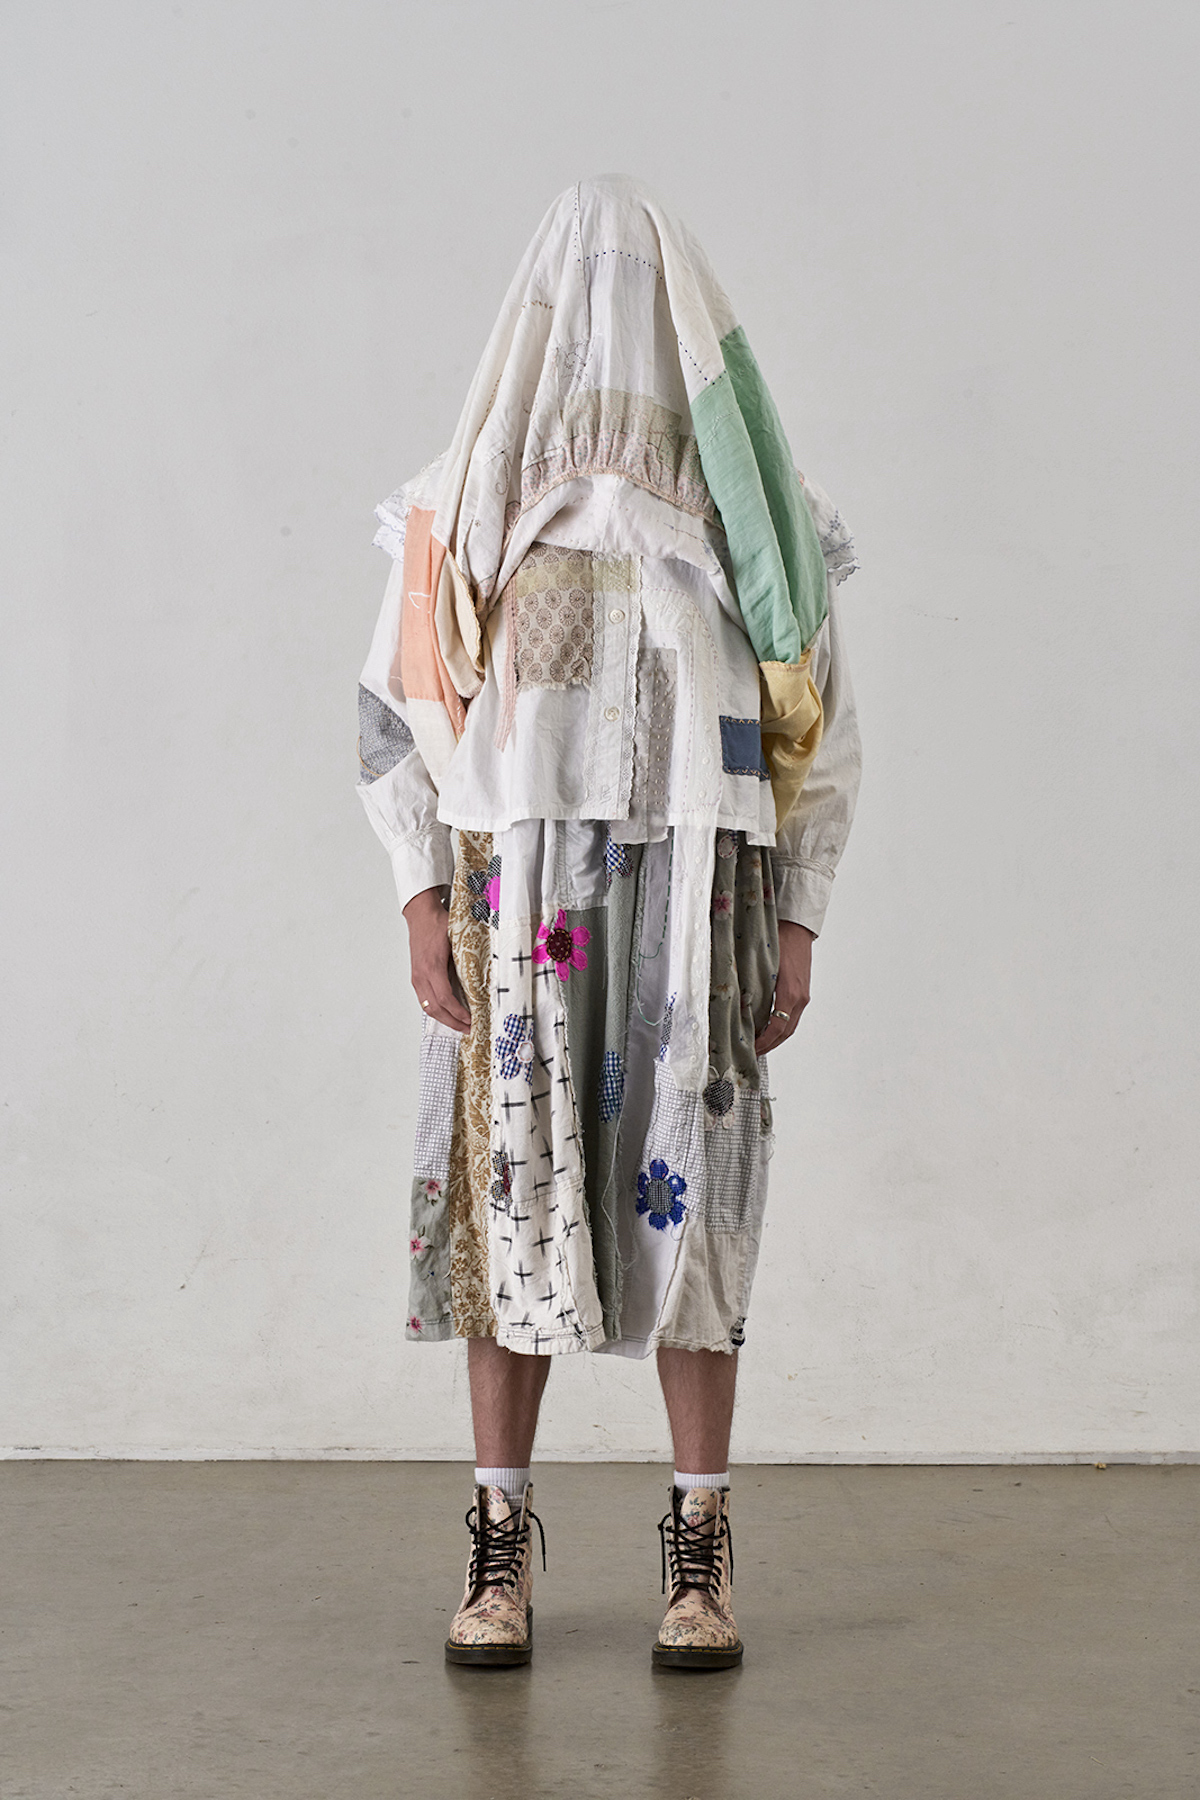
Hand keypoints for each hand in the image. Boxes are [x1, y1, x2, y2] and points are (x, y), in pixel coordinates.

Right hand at [402, 887, 470, 1031]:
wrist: (421, 915)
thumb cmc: (439, 924)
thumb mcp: (457, 940)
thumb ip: (466, 959)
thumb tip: (483, 976)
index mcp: (432, 967)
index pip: (445, 998)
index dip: (458, 1013)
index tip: (471, 1019)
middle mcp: (421, 975)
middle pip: (435, 1008)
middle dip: (452, 1022)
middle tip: (468, 1029)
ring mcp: (416, 977)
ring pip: (427, 1007)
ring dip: (444, 1019)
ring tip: (459, 1024)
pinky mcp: (416, 977)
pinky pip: (424, 1000)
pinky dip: (436, 1010)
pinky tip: (447, 1013)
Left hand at [754, 921, 813, 1054]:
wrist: (797, 928)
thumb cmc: (779, 940)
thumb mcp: (761, 965)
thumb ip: (752, 987)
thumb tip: (738, 1006)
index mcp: (790, 993)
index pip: (777, 1028)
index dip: (764, 1042)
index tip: (752, 1049)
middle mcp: (800, 998)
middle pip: (786, 1032)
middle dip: (770, 1045)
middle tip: (753, 1053)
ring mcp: (804, 995)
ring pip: (791, 1025)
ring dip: (776, 1038)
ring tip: (760, 1044)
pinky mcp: (803, 992)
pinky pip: (792, 1015)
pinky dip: (782, 1026)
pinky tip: (769, 1027)